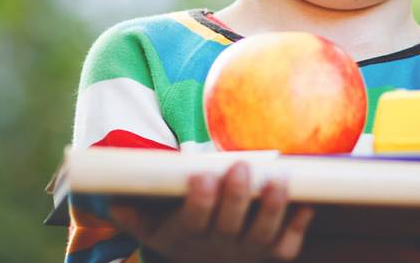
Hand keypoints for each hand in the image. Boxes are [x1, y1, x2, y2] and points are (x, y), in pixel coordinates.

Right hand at [108, 161, 314, 262]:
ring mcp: (249, 251)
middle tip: (240, 166)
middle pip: (230, 223)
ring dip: (273, 206)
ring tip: (280, 178)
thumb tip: (113, 193)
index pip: (192, 219)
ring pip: (264, 233)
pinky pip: (289, 244)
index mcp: (188, 234)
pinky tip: (306, 202)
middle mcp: (220, 246)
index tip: (200, 176)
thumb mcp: (151, 225)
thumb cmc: (179, 231)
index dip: (198, 200)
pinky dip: (298, 225)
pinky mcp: (274, 253)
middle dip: (236, 195)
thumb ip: (133, 211)